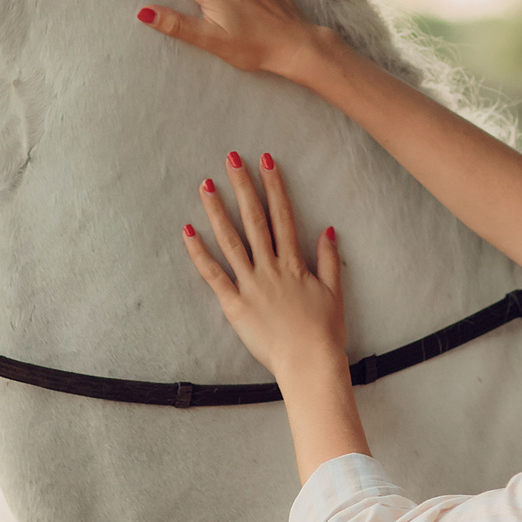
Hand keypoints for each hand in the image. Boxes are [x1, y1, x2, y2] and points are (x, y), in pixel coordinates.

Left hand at [182, 153, 345, 382]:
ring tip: (206, 185)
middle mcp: (271, 268)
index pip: (282, 216)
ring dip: (217, 211)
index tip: (266, 161)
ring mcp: (251, 285)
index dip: (274, 186)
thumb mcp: (334, 292)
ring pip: (231, 240)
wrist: (310, 363)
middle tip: (232, 159)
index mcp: (294, 263)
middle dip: (244, 186)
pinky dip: (199, 252)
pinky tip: (188, 231)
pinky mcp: (234, 305)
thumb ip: (330, 259)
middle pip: (254, 219)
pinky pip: (213, 275)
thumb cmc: (324, 333)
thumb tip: (328, 229)